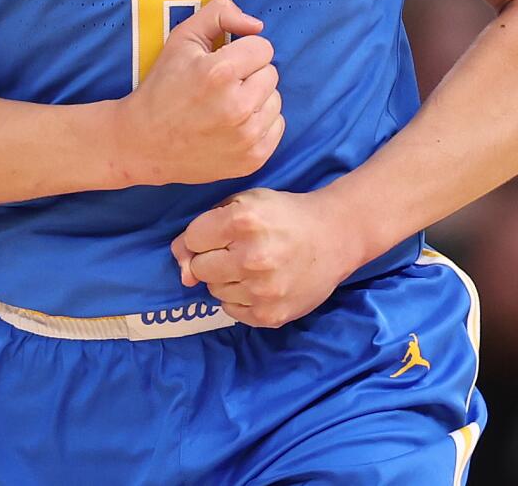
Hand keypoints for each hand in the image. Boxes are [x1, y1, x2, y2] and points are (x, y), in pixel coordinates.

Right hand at [114, 0, 281, 185]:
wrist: (144, 143)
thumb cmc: (163, 87)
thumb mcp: (182, 38)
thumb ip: (220, 14)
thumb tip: (256, 25)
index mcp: (220, 72)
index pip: (263, 48)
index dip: (243, 51)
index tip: (224, 62)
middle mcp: (237, 106)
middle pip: (271, 74)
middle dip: (250, 74)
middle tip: (222, 86)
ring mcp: (246, 137)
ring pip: (275, 100)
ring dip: (256, 99)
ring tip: (226, 105)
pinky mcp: (252, 159)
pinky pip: (276, 127)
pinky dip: (259, 123)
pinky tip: (233, 124)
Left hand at [171, 188, 361, 328]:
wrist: (335, 236)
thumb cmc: (285, 215)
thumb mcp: (247, 201)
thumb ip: (207, 224)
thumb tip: (182, 269)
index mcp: (243, 221)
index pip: (192, 239)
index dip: (203, 236)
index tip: (221, 234)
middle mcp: (251, 257)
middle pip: (200, 269)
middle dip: (212, 259)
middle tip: (237, 251)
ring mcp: (262, 290)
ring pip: (214, 291)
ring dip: (227, 279)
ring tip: (253, 266)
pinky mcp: (270, 315)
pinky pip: (231, 311)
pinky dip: (240, 298)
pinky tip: (260, 283)